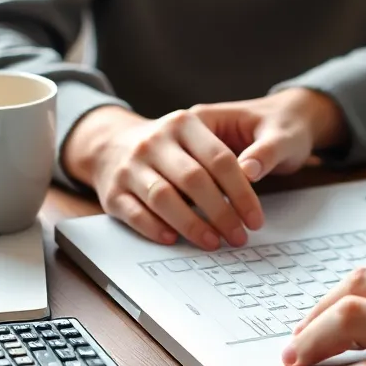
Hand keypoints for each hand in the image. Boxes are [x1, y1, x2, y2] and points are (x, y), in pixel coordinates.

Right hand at [61, 89, 346, 249]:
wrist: (110, 143)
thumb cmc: (168, 145)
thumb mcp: (197, 135)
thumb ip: (225, 156)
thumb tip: (254, 178)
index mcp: (183, 123)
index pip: (220, 159)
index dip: (242, 192)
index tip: (255, 219)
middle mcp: (155, 141)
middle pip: (194, 180)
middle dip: (221, 213)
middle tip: (239, 237)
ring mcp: (131, 166)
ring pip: (163, 198)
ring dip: (192, 225)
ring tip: (213, 242)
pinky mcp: (113, 191)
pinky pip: (135, 214)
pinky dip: (155, 229)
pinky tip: (175, 239)